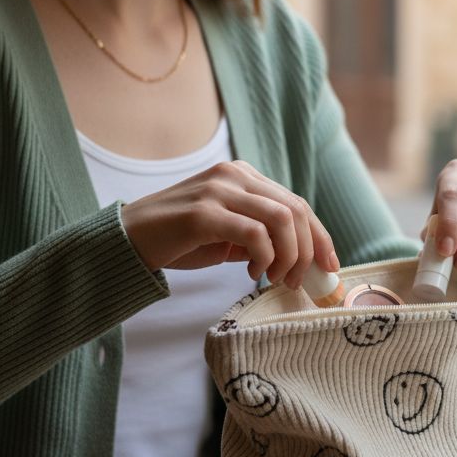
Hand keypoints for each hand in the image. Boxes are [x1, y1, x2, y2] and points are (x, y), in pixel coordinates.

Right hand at [121, 161, 338, 283]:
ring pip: (281, 219)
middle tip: (297, 281)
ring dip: (288, 256)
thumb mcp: (227, 236)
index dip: (319, 235)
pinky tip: (252, 273)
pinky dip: (264, 258)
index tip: (329, 265)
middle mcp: (234, 175)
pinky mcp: (204, 212)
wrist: (127, 240)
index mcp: (242, 175)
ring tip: (276, 278)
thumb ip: (261, 238)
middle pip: (295, 209)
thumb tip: (302, 260)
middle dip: (307, 250)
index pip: (295, 203)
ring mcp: (219, 190)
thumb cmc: (179, 240)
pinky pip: (254, 233)